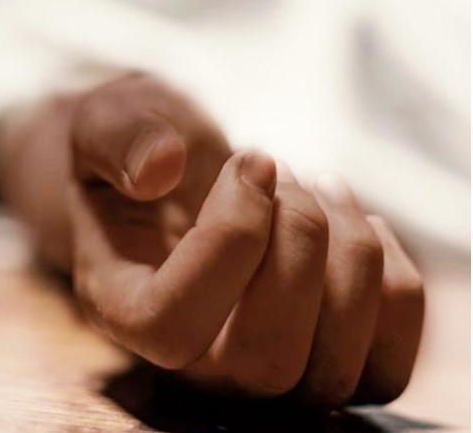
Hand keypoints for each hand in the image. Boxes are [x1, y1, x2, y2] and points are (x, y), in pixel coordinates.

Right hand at [67, 74, 423, 407]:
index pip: (172, 324)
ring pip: (332, 372)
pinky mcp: (322, 363)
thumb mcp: (105, 124)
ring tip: (318, 186)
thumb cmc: (134, 157)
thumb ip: (118, 139)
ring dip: (350, 256)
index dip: (227, 242)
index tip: (253, 162)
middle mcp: (189, 365)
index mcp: (123, 312)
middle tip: (282, 171)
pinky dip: (391, 282)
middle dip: (298, 244)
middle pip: (264, 362)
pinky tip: (350, 221)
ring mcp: (260, 373)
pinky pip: (384, 364)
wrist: (169, 182)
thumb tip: (160, 168)